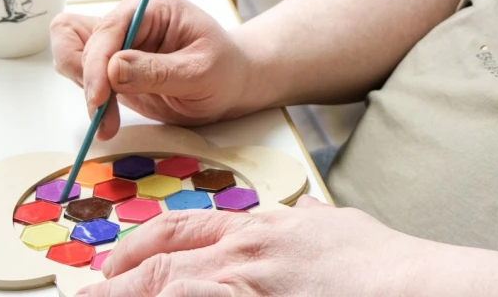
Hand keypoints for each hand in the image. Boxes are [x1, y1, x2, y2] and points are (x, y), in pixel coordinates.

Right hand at [51, 0, 254, 138]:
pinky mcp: (111, 63)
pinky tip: (106, 113)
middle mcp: (130, 17)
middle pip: (80, 39)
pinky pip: (80, 71)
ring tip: (107, 119)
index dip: (97, 63)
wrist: (230, 84)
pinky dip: (86, 93)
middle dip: (88, 80)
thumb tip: (113, 69)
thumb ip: (157, 71)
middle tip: (104, 117)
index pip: (110, 28)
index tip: (100, 98)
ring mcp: (118, 40)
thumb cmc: (224, 71)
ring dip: (83, 87)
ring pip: (71, 53)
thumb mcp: (200, 72)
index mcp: (154, 6)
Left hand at [78, 197, 422, 296]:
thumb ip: (314, 219)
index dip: (141, 244)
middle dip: (114, 280)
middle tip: (85, 295)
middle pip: (158, 260)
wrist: (411, 284)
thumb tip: (304, 210)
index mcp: (262, 227)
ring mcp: (246, 285)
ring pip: (164, 289)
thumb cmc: (383, 264)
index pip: (183, 226)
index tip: (115, 262)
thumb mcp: (342, 226)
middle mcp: (245, 251)